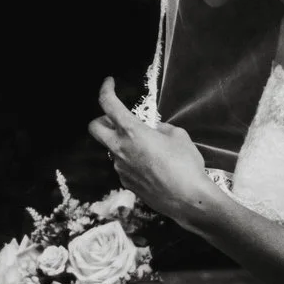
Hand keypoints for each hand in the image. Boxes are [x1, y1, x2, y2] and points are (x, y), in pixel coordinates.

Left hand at [87, 78, 216, 226]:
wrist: (188, 200)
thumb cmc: (185, 165)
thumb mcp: (178, 136)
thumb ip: (161, 128)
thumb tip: (154, 130)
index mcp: (131, 132)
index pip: (108, 104)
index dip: (106, 90)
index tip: (109, 83)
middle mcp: (120, 149)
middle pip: (94, 128)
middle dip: (102, 119)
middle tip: (117, 119)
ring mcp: (120, 168)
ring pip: (112, 148)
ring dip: (123, 143)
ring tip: (148, 148)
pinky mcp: (126, 183)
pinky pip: (124, 166)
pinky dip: (132, 161)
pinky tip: (151, 166)